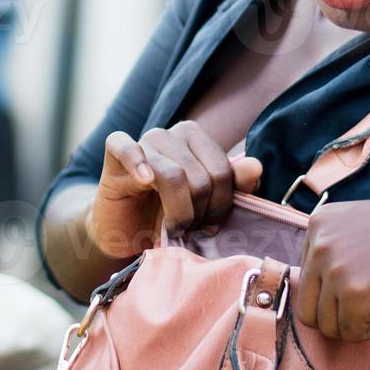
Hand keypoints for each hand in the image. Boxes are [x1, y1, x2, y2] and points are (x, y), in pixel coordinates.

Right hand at [86, 121, 263, 259]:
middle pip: (200, 177)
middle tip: (189, 231)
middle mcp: (171, 135)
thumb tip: (255, 166)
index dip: (221, 205)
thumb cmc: (168, 218)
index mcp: (197, 141)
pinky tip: (144, 182)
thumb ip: (234, 187)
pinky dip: (137, 163)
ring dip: (176, 211)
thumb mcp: (206, 207)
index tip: (210, 226)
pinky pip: (126, 148)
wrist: (126, 234)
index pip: (223, 171)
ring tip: (172, 228)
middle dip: (198, 213)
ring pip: (172, 175)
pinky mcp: (114, 153)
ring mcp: (143, 141)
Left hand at [293, 193, 369, 340]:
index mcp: (319, 224)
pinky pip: (352, 333)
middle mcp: (319, 242)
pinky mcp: (353, 293)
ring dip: (359, 322)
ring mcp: (334, 267)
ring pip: (328, 326)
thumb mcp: (360, 231)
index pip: (307, 283)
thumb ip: (332, 255)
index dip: (339, 292)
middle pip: (309, 310)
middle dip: (341, 315)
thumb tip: (310, 304)